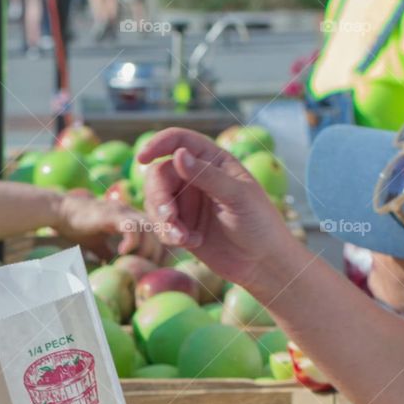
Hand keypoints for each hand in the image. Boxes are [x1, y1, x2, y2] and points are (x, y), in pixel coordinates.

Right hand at [53, 191, 166, 262]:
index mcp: (131, 218)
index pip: (157, 232)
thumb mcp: (98, 245)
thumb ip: (110, 254)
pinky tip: (122, 253)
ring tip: (134, 262)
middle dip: (156, 254)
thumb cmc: (78, 227)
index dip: (158, 250)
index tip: (150, 266)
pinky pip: (131, 228)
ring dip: (145, 250)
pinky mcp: (112, 214)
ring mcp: (123, 211)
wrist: (60, 211)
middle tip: (144, 269)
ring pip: (148, 230)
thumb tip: (116, 272)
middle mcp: (131, 212)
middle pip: (158, 232)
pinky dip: (132, 243)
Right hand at [139, 129, 294, 296]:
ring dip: (163, 221)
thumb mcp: (237, 196)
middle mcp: (195, 177)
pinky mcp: (181, 226)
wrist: (261, 262)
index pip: (179, 141)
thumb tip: (178, 155)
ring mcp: (187, 202)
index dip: (158, 144)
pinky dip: (169, 235)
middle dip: (159, 197)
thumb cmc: (259, 222)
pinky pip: (160, 226)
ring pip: (155, 202)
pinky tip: (193, 243)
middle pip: (159, 176)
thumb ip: (207, 176)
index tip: (142, 159)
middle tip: (169, 217)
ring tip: (183, 238)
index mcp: (212, 160)